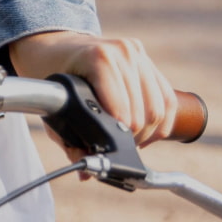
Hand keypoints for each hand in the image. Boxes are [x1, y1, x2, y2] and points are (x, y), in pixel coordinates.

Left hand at [7, 30, 179, 151]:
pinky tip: (144, 132)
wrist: (57, 46)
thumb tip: (86, 175)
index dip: (119, 136)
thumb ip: (70, 142)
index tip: (108, 147)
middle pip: (144, 114)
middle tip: (117, 147)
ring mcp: (138, 54)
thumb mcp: (55, 109)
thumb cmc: (53, 77)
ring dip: (148, 133)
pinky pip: (167, 99)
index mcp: (99, 58)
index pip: (123, 110)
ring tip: (129, 140)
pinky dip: (161, 123)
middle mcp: (123, 52)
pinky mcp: (147, 60)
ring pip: (160, 109)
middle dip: (132, 139)